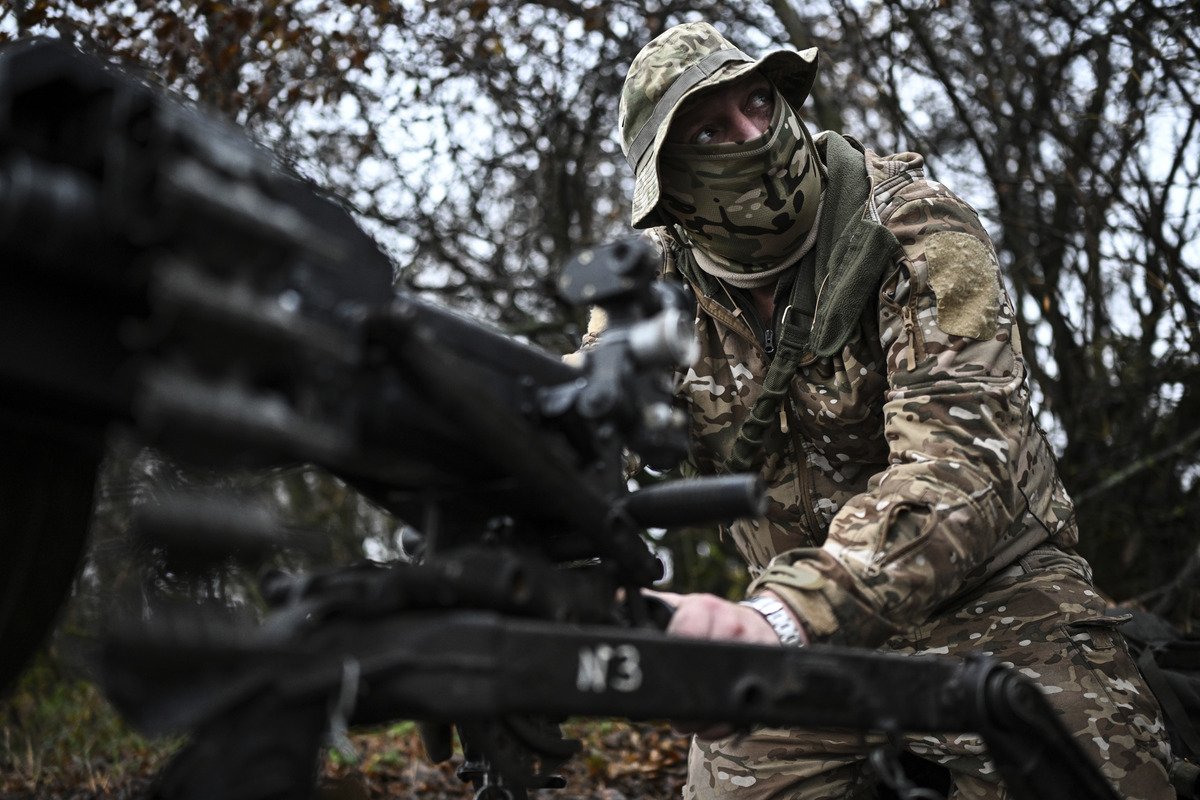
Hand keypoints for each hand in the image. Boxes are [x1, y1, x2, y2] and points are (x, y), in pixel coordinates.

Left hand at [643, 590, 795, 740]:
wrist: (762, 625)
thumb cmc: (710, 620)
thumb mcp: (682, 606)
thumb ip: (650, 607)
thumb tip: (612, 604)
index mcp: (704, 608)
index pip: (687, 626)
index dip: (669, 655)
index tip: (657, 675)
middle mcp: (731, 625)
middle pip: (705, 669)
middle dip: (681, 697)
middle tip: (666, 712)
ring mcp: (752, 650)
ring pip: (723, 694)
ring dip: (697, 719)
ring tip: (682, 722)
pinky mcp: (766, 676)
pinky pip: (741, 712)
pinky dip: (719, 727)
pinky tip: (705, 727)